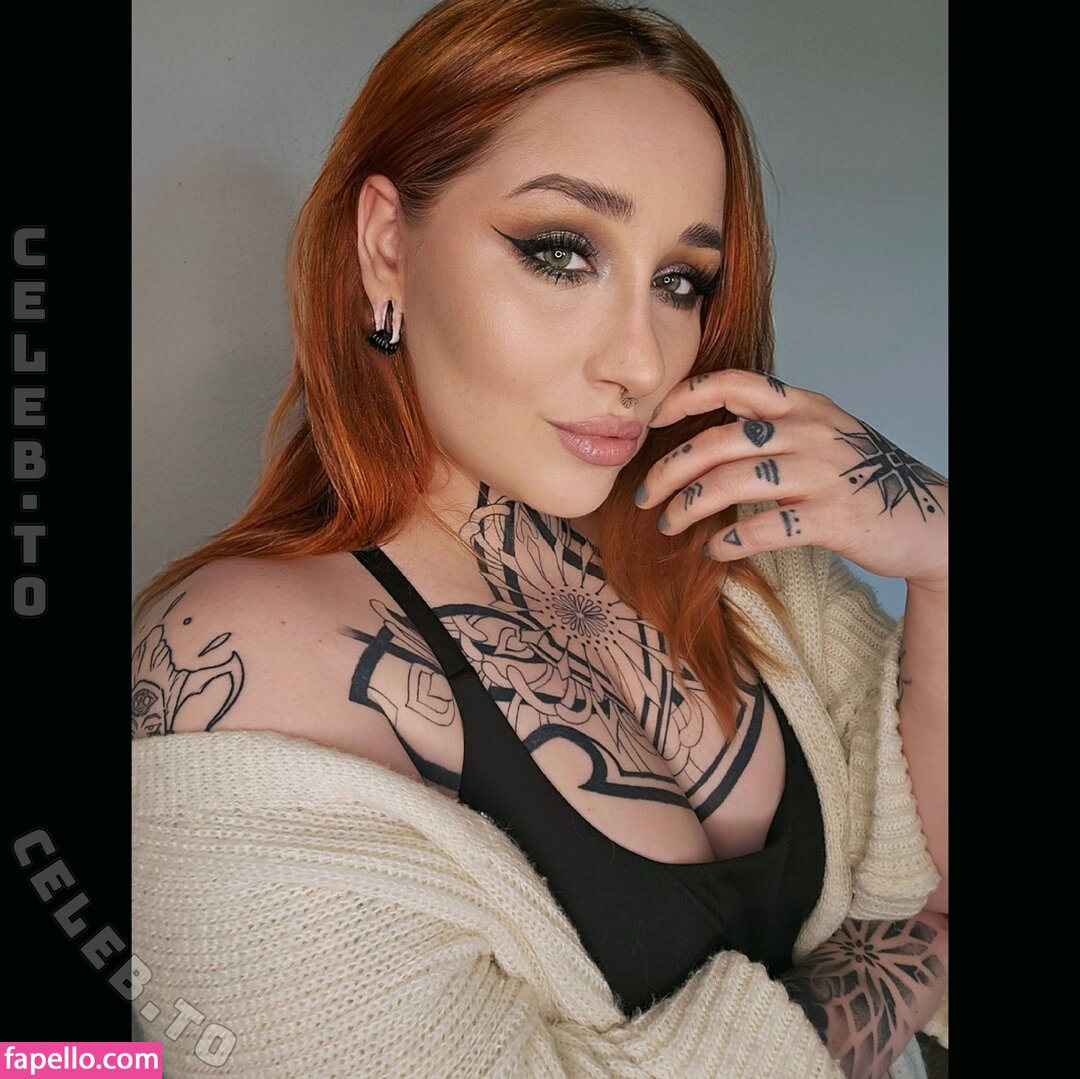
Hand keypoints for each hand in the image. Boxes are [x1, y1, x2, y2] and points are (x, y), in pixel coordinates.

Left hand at [635, 370, 947, 586]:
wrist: (927, 517)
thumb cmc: (859, 477)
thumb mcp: (822, 433)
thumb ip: (772, 425)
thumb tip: (706, 437)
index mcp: (802, 405)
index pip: (734, 383)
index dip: (686, 397)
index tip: (654, 422)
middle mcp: (809, 432)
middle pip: (718, 441)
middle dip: (669, 470)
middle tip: (643, 496)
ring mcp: (821, 474)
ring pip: (732, 483)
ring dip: (688, 508)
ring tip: (668, 526)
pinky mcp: (831, 519)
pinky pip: (765, 528)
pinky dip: (730, 540)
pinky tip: (714, 549)